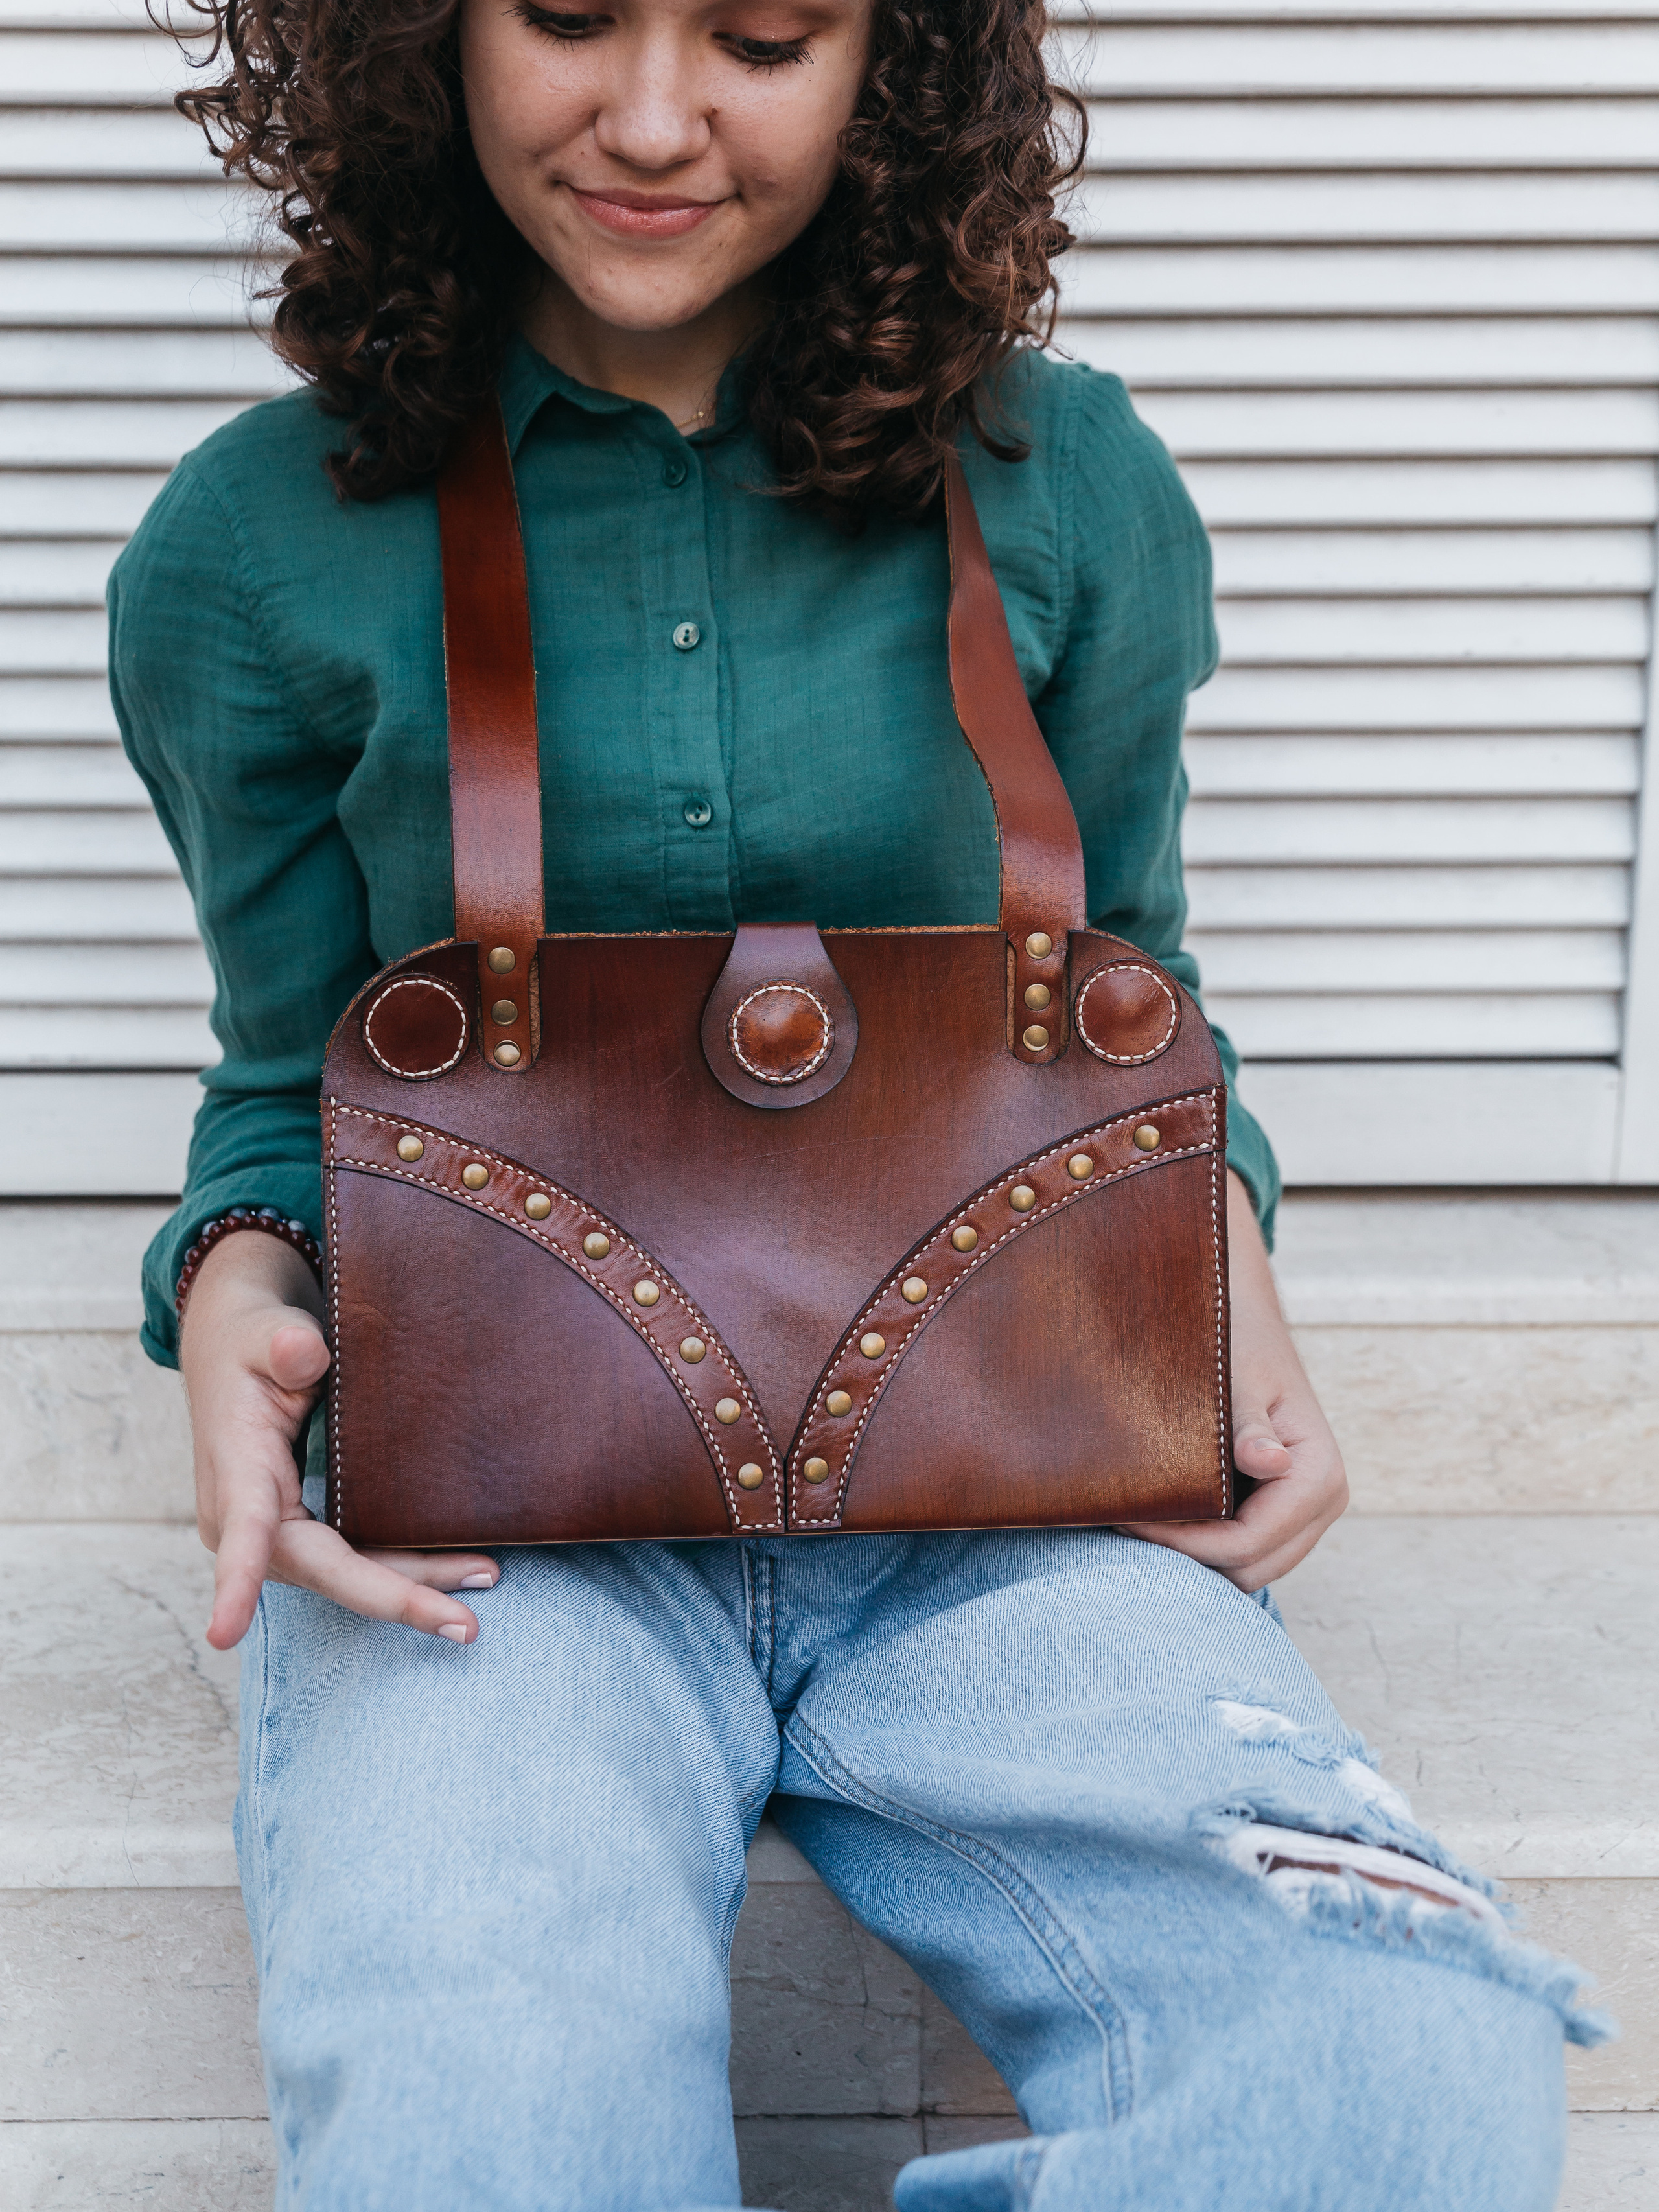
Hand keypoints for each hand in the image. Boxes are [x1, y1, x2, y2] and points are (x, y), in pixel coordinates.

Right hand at [179, 1231, 498, 1649]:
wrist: (239, 1350)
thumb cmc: (255, 1342)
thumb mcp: (267, 1332)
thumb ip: (284, 1345)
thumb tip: (303, 1354)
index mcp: (235, 1469)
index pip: (243, 1529)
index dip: (238, 1582)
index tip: (224, 1634)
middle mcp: (245, 1517)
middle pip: (323, 1570)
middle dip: (392, 1597)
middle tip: (465, 1628)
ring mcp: (272, 1532)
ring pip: (346, 1573)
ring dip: (413, 1585)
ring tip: (486, 1578)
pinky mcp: (298, 1530)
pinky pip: (351, 1559)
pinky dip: (402, 1567)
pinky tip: (458, 1569)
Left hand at [1116, 1170, 1347, 1590]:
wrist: (1241, 1317)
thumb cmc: (1237, 1340)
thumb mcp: (1240, 1377)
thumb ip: (1248, 1423)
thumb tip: (1268, 1462)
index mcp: (1318, 1473)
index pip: (1249, 1543)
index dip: (1186, 1543)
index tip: (1128, 1517)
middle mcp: (1322, 1501)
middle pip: (1250, 1569)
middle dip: (1187, 1556)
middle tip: (1123, 1518)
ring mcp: (1303, 1512)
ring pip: (1245, 1569)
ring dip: (1192, 1554)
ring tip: (1136, 1514)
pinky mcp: (1278, 1510)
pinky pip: (1240, 1550)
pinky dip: (1199, 1543)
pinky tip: (1158, 1510)